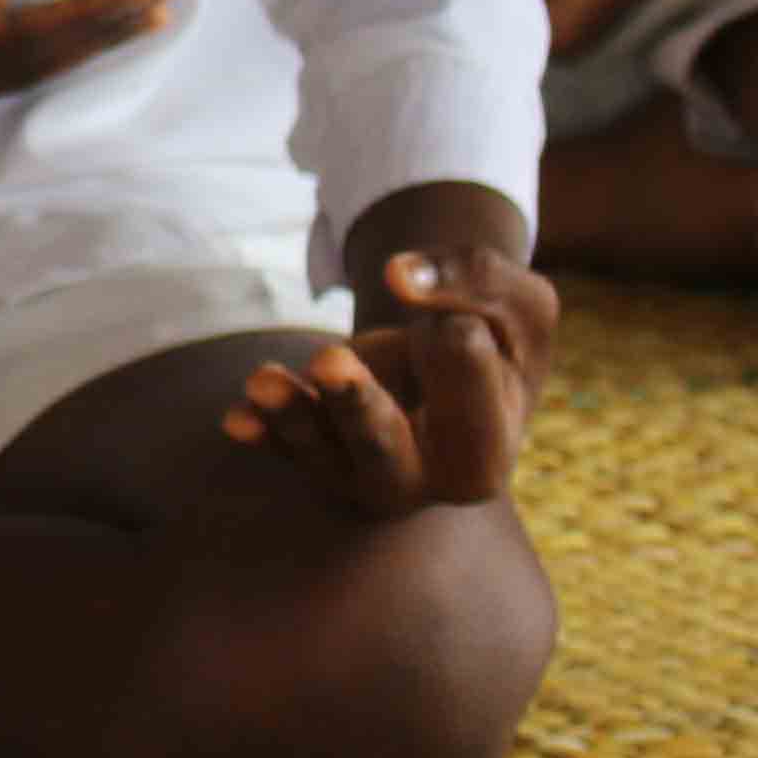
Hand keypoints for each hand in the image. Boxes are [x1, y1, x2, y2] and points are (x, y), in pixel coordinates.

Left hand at [226, 197, 559, 515]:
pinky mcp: (321, 456)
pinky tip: (237, 418)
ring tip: (261, 379)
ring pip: (319, 445)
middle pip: (382, 443)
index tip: (464, 317)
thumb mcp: (521, 304)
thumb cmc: (499, 340)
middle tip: (328, 359)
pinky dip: (262, 429)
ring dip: (288, 411)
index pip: (463, 369)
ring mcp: (364, 475)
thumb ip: (476, 277)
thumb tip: (396, 275)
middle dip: (353, 404)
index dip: (456, 320)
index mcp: (487, 452)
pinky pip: (285, 444)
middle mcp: (420, 482)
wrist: (462, 378)